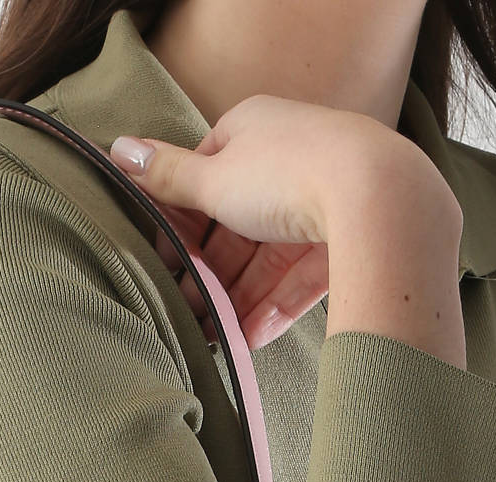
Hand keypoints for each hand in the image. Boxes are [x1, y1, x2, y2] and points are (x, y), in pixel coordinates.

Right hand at [108, 93, 463, 351]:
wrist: (377, 195)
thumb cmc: (288, 173)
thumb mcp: (214, 178)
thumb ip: (167, 176)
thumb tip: (118, 150)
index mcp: (254, 129)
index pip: (209, 177)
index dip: (185, 223)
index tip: (167, 264)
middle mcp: (290, 158)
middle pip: (240, 224)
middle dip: (213, 273)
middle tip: (188, 314)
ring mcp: (323, 199)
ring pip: (271, 257)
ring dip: (241, 300)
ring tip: (218, 339)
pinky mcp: (349, 237)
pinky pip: (304, 277)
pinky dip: (277, 307)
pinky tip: (252, 339)